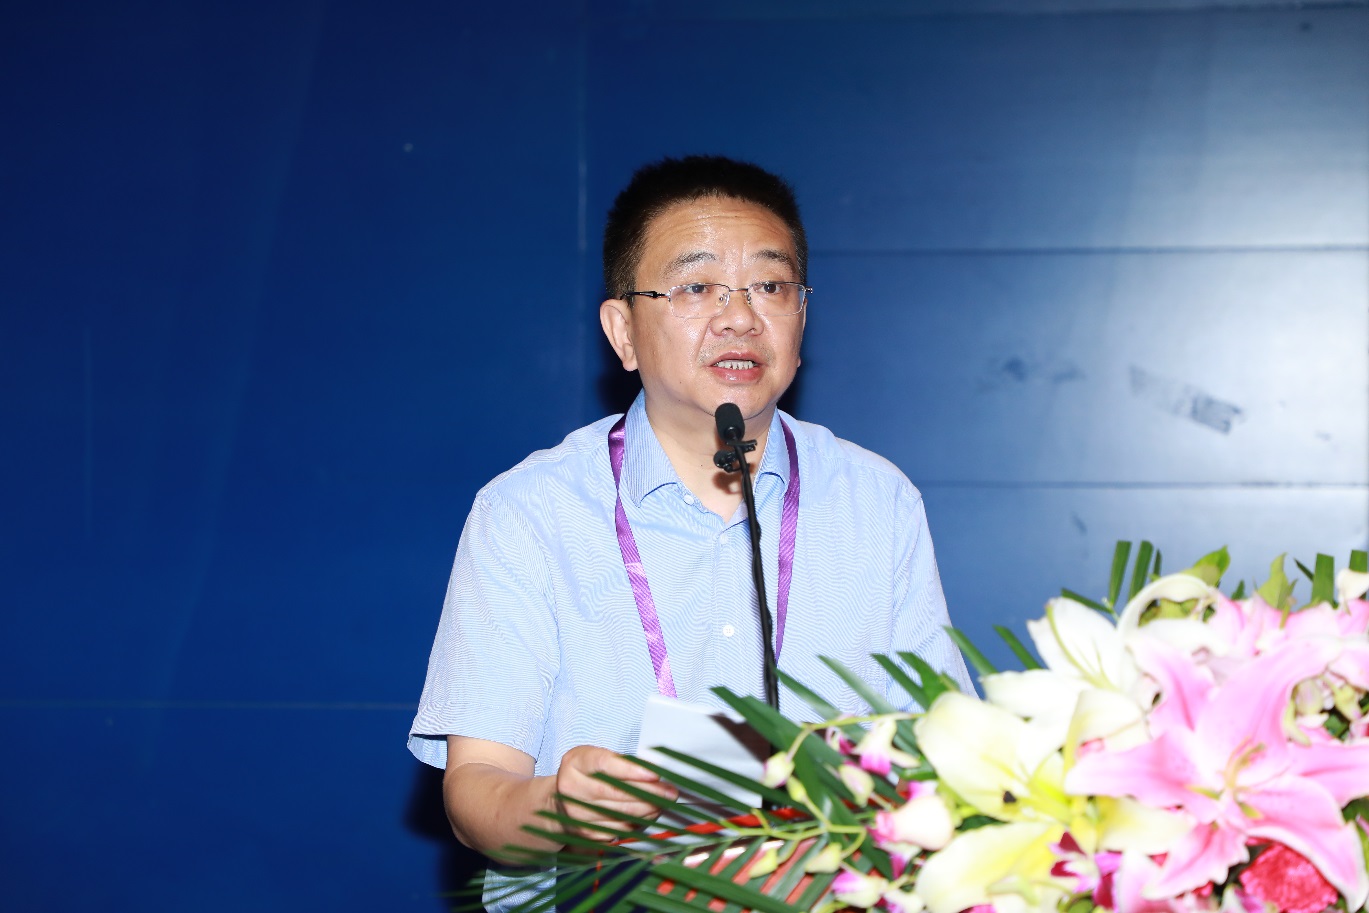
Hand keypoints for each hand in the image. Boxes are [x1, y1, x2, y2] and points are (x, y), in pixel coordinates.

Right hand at [553, 745, 678, 842]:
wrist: (558, 805)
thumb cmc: (585, 775)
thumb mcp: (595, 758)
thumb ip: (621, 762)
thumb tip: (655, 771)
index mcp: (574, 763)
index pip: (605, 764)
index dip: (631, 770)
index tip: (654, 774)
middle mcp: (571, 789)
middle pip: (615, 793)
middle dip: (649, 793)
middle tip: (670, 792)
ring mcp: (578, 815)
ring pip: (621, 814)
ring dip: (648, 809)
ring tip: (665, 803)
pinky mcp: (587, 834)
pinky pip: (620, 829)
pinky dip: (639, 823)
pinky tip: (650, 814)